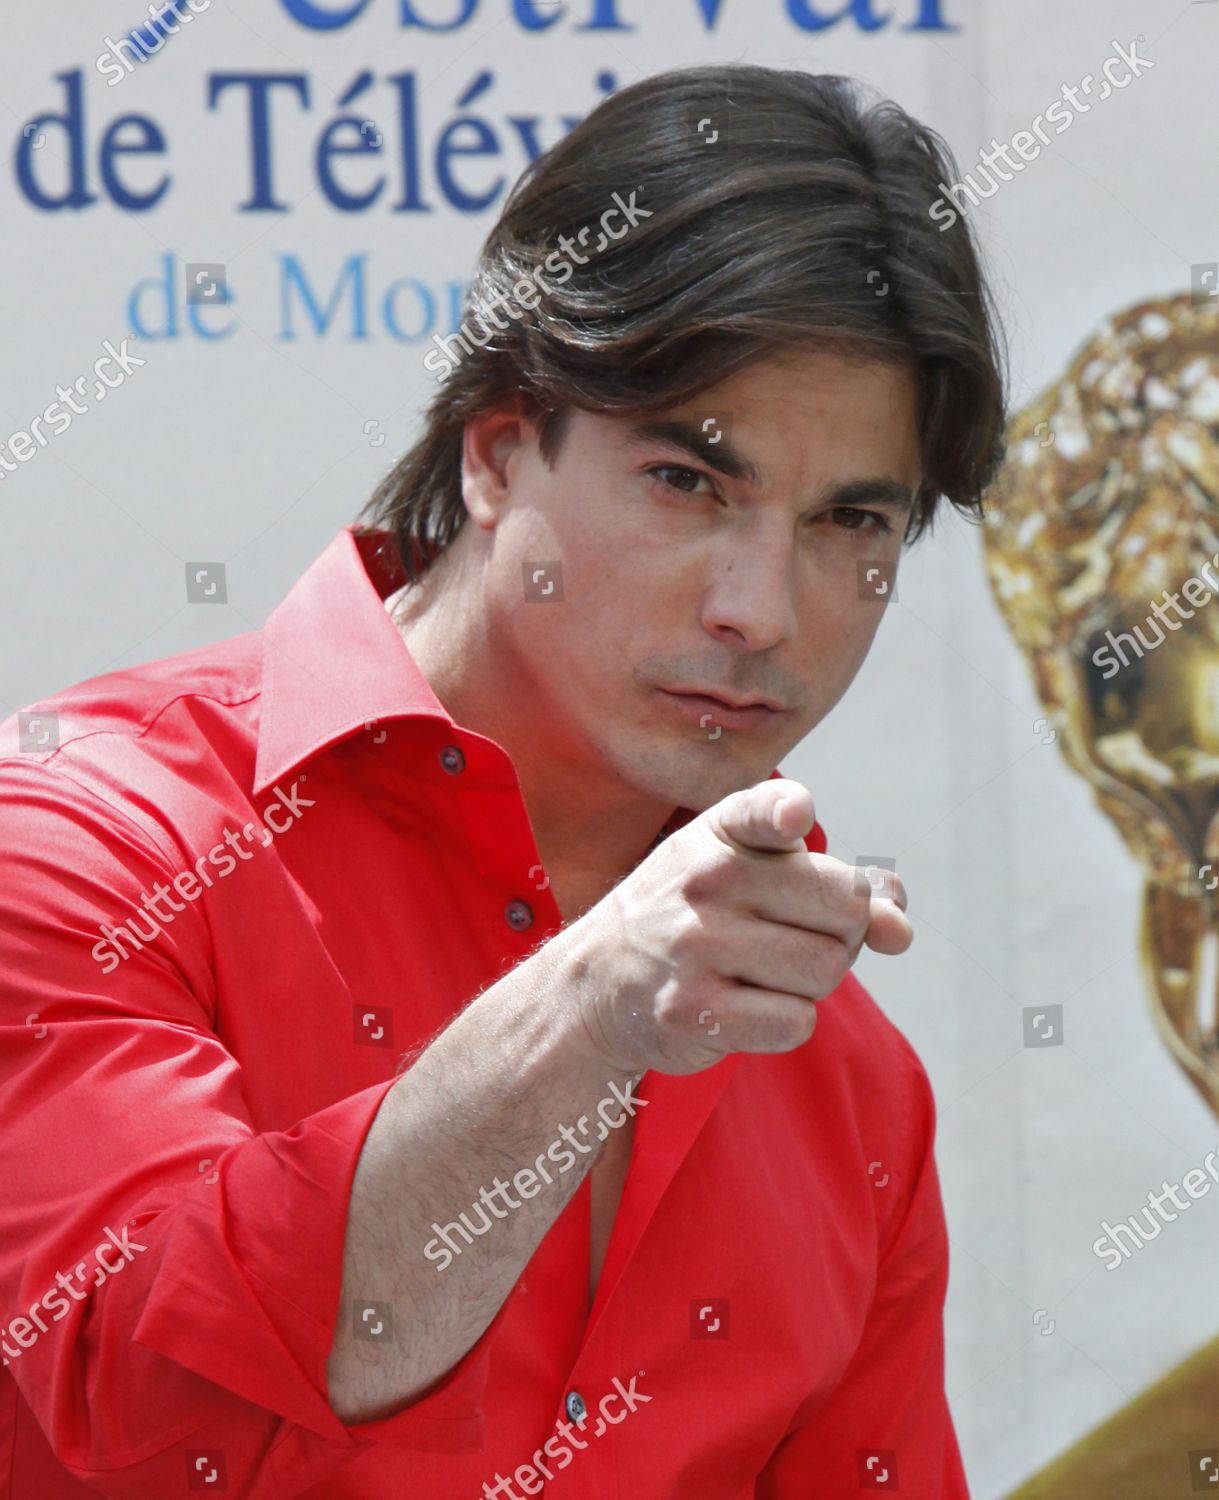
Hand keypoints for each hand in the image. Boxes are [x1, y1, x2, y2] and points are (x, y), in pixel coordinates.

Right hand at [567, 777, 910, 1076]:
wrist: (598, 983)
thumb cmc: (696, 917)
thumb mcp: (749, 872)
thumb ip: (837, 882)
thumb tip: (900, 929)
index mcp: (723, 832)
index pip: (765, 810)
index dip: (787, 812)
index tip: (795, 818)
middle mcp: (706, 880)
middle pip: (845, 910)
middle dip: (842, 933)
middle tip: (792, 937)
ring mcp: (695, 945)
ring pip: (826, 969)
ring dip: (812, 983)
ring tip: (762, 973)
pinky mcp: (693, 1010)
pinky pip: (796, 1022)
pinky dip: (787, 1022)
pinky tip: (744, 1007)